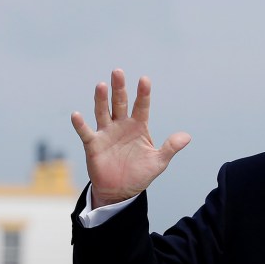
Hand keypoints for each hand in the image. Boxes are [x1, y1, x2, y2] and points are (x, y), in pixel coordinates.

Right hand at [71, 69, 190, 208]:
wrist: (120, 192)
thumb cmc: (139, 174)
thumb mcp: (158, 162)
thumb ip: (170, 148)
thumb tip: (187, 137)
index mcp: (138, 126)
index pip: (141, 106)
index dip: (143, 93)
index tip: (145, 79)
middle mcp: (121, 125)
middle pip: (120, 102)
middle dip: (119, 88)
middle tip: (118, 72)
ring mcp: (106, 133)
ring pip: (103, 112)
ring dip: (101, 99)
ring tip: (101, 85)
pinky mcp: (93, 144)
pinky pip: (85, 132)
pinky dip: (80, 124)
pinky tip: (77, 115)